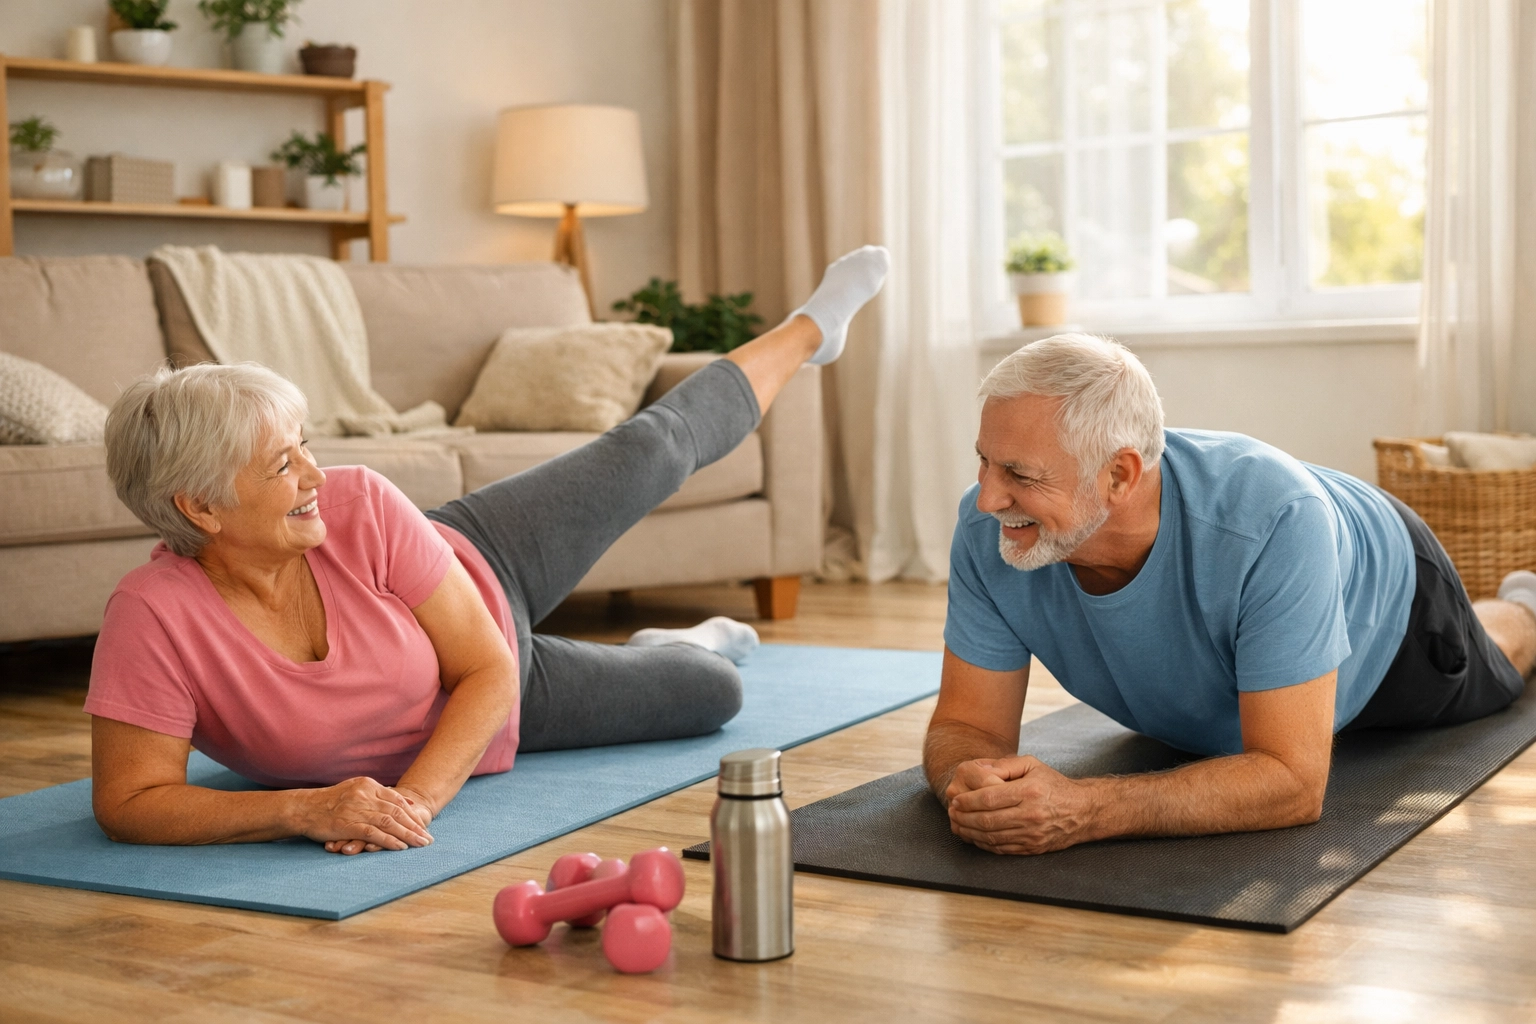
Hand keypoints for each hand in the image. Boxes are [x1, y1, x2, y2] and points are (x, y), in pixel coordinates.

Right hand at [295, 777, 434, 855]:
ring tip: (420, 844)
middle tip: (427, 838)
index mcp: (368, 785)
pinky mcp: (348, 824)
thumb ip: (380, 794)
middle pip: (397, 812)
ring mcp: (356, 809)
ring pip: (389, 822)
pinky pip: (373, 834)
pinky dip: (389, 841)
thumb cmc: (329, 801)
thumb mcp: (356, 789)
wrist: (303, 808)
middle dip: (414, 826)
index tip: (423, 826)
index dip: (412, 814)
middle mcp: (365, 795)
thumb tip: (406, 800)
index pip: (397, 800)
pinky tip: (400, 847)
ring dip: (407, 835)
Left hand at [945, 755, 1096, 854]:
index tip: (956, 800)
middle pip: (987, 820)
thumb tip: (978, 768)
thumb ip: (1004, 764)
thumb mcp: (1032, 765)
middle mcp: (1030, 815)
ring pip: (991, 837)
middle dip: (964, 817)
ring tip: (957, 824)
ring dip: (969, 832)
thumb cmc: (1053, 784)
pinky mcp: (1032, 848)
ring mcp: (1032, 835)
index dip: (968, 801)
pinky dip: (983, 843)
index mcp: (1029, 792)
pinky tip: (973, 836)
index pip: (990, 798)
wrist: (1083, 811)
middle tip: (951, 813)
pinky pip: (1001, 848)